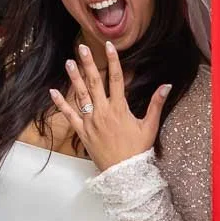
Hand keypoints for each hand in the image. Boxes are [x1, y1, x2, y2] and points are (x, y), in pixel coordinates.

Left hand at [49, 42, 169, 172]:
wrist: (124, 174)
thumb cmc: (138, 150)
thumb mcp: (150, 126)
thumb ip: (156, 104)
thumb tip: (167, 85)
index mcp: (119, 108)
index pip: (116, 79)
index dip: (113, 61)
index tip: (109, 46)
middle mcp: (103, 111)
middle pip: (95, 82)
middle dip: (88, 63)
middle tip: (82, 47)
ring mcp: (90, 121)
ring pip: (81, 95)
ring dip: (74, 78)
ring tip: (69, 62)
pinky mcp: (82, 132)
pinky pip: (69, 116)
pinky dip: (61, 104)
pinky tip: (53, 92)